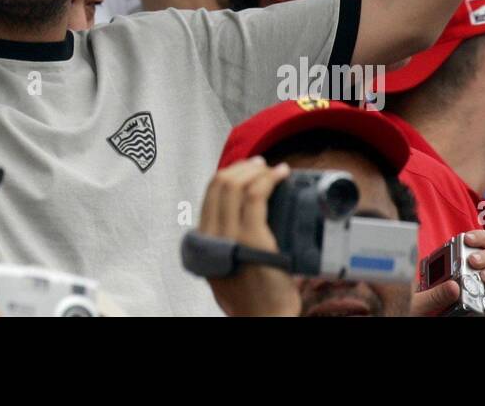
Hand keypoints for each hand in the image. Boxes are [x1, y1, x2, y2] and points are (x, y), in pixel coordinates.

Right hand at [198, 157, 300, 316]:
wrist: (263, 319)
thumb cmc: (251, 298)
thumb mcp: (224, 267)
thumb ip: (223, 244)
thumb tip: (236, 217)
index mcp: (203, 241)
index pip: (209, 193)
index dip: (228, 174)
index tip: (244, 170)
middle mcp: (211, 235)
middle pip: (221, 184)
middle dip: (242, 168)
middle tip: (260, 165)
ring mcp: (231, 236)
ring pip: (237, 185)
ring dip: (257, 170)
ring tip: (273, 169)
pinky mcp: (253, 239)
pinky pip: (256, 196)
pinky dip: (269, 179)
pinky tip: (281, 175)